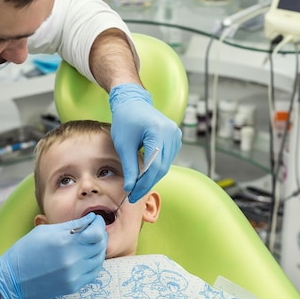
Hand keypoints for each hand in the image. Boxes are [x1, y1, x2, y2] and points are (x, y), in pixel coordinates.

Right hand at [0, 213, 106, 298]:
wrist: (12, 279)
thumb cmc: (25, 251)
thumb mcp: (45, 231)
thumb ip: (70, 226)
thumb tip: (90, 220)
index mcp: (64, 242)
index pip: (96, 231)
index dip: (99, 223)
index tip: (95, 219)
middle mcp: (72, 259)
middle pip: (100, 245)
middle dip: (100, 234)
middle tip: (94, 229)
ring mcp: (74, 275)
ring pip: (99, 259)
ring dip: (97, 249)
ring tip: (89, 243)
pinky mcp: (73, 286)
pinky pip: (93, 272)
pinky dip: (93, 263)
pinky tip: (86, 257)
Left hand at [109, 83, 181, 201]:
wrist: (132, 102)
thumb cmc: (125, 120)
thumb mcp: (123, 145)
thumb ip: (129, 167)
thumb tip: (130, 188)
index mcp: (158, 131)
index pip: (154, 165)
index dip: (144, 183)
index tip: (133, 195)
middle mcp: (171, 133)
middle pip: (161, 167)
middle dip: (147, 183)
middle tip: (134, 196)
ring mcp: (175, 135)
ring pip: (165, 165)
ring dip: (152, 177)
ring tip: (137, 188)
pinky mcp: (175, 138)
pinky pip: (167, 159)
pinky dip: (156, 169)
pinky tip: (144, 176)